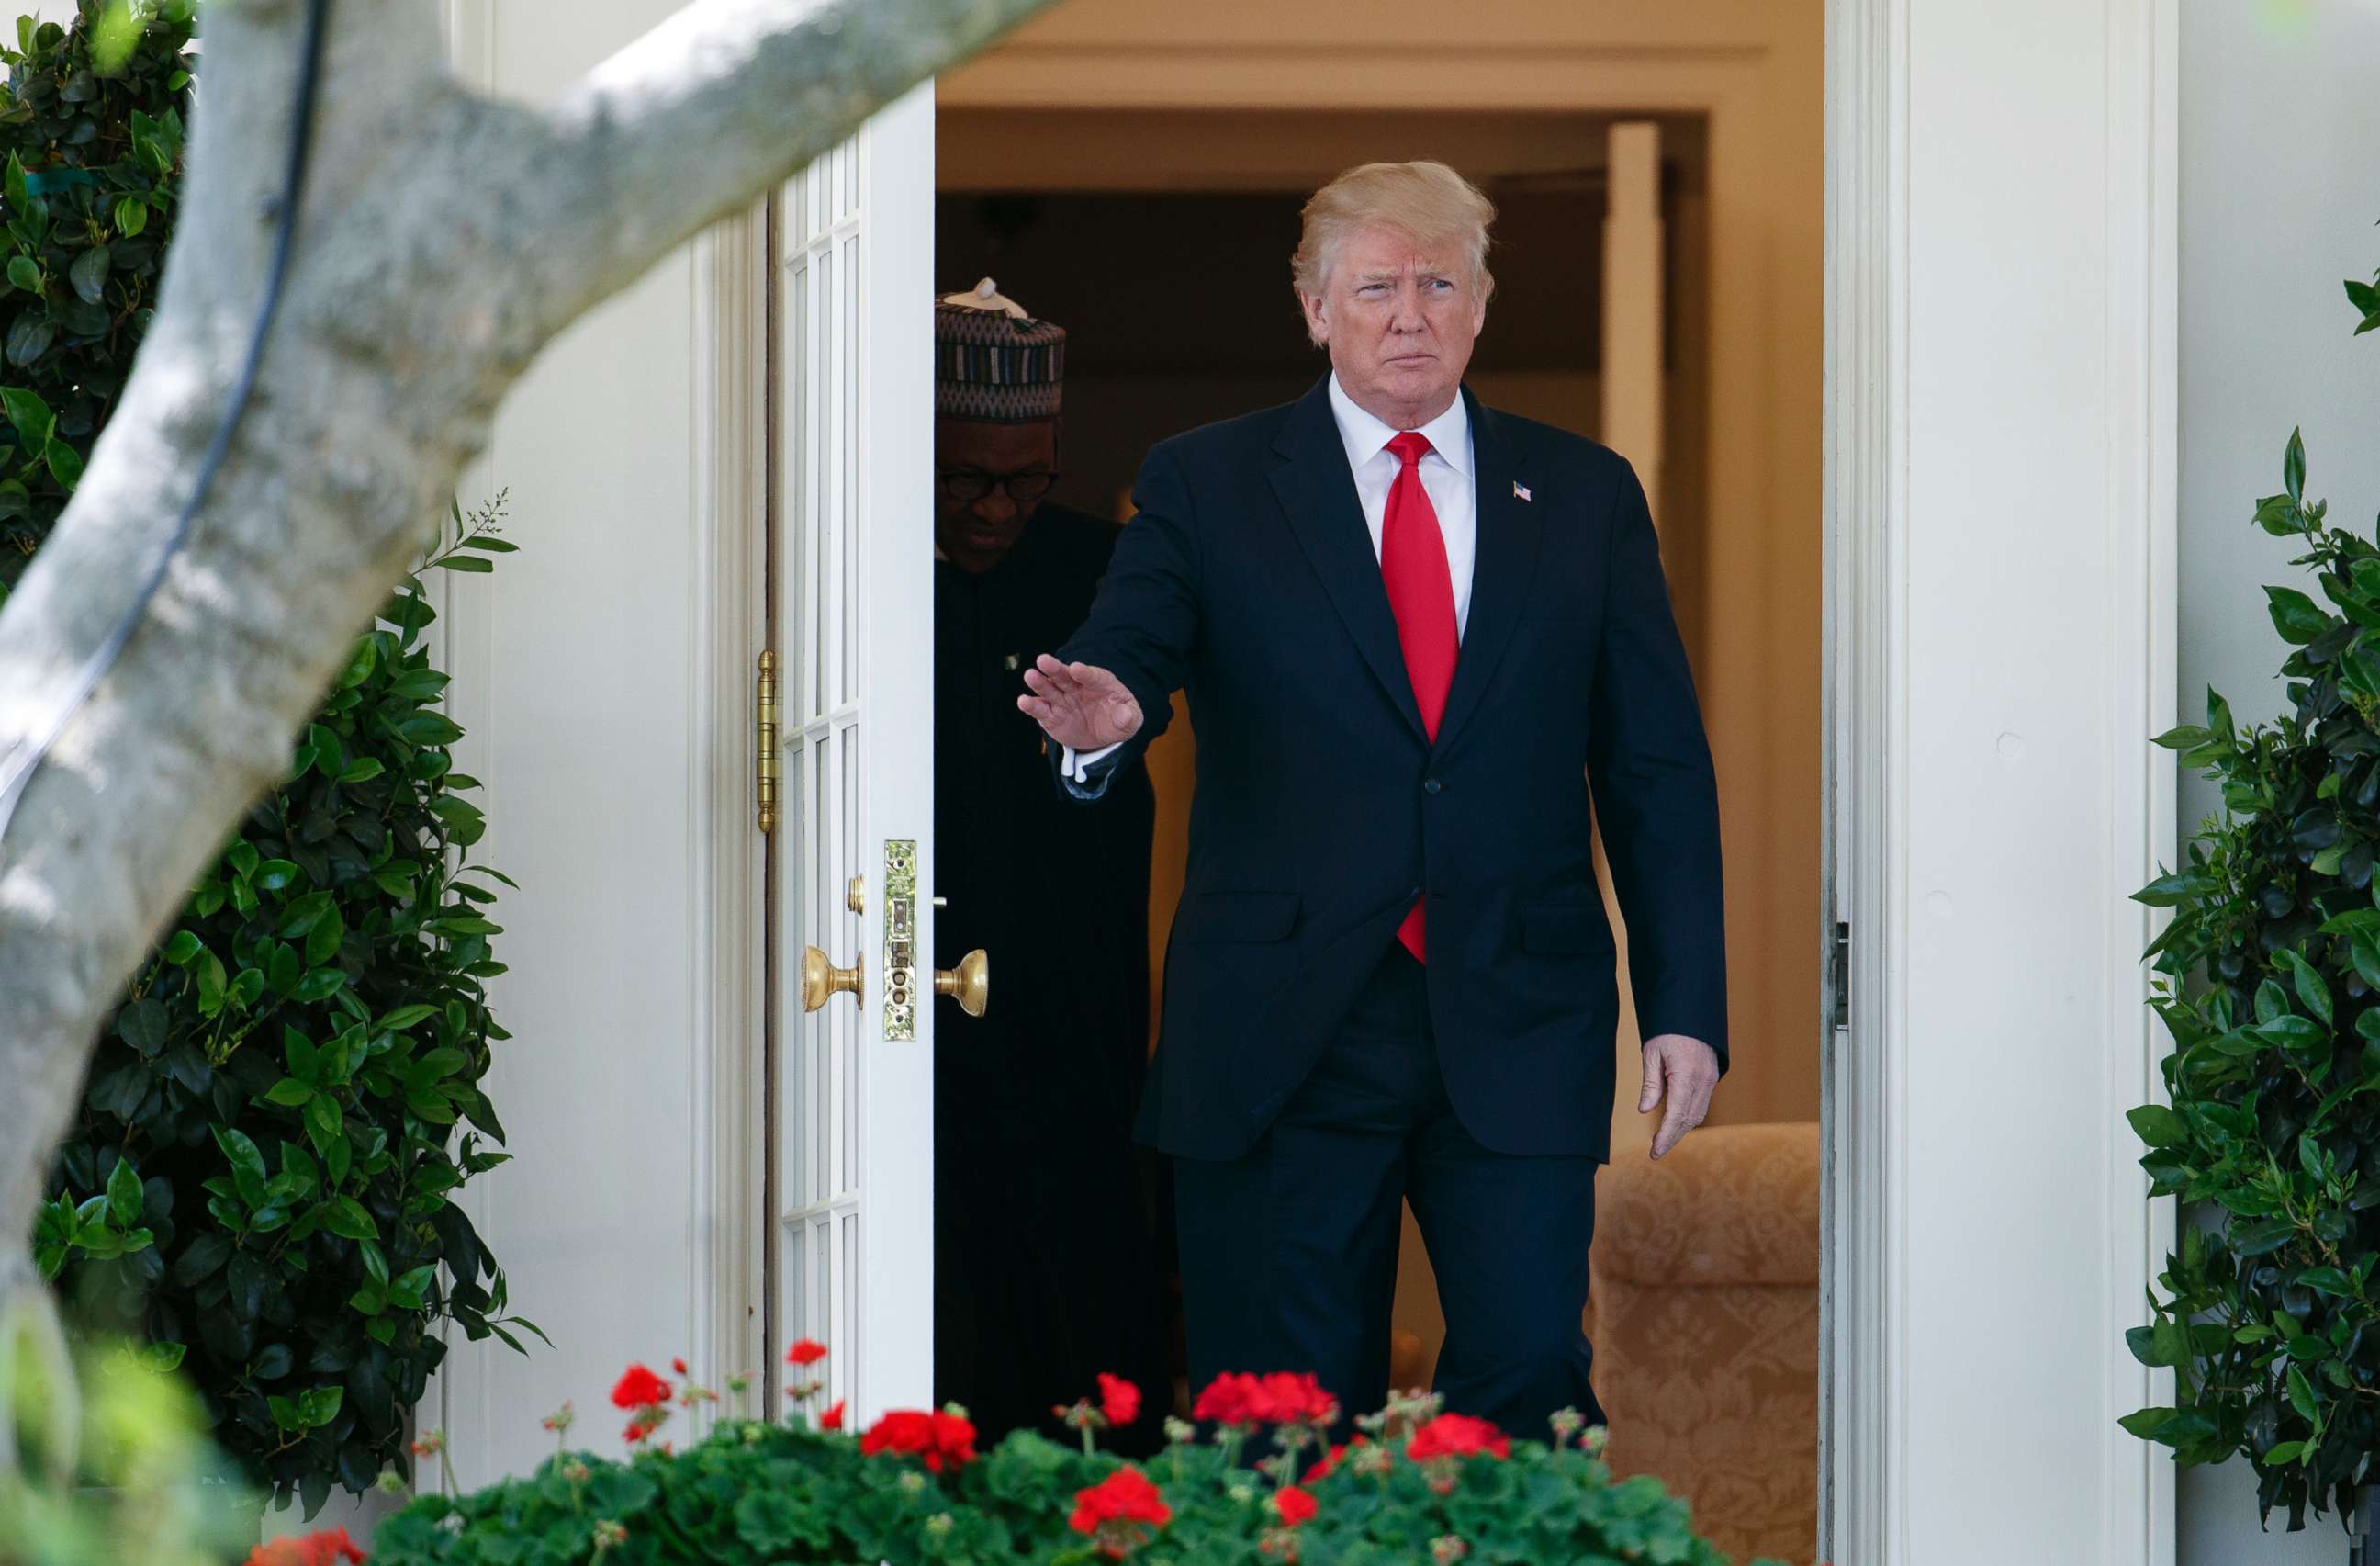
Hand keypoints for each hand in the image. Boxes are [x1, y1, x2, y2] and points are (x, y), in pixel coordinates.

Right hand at [1017, 655, 1143, 750]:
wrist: (1102, 733)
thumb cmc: (1118, 719)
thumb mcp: (1129, 720)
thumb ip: (1128, 717)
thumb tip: (1126, 715)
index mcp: (1099, 682)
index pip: (1091, 676)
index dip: (1084, 672)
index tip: (1076, 669)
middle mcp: (1076, 687)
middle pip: (1064, 676)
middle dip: (1054, 668)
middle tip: (1043, 660)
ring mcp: (1062, 700)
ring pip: (1048, 689)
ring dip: (1039, 682)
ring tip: (1030, 675)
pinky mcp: (1051, 715)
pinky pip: (1041, 710)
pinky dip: (1031, 706)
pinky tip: (1023, 701)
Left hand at [1637, 1034, 1719, 1159]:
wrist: (1691, 1013)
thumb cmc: (1667, 1031)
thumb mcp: (1652, 1054)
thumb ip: (1650, 1084)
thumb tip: (1645, 1111)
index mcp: (1686, 1074)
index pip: (1676, 1114)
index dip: (1666, 1136)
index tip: (1655, 1152)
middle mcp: (1703, 1081)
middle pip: (1688, 1119)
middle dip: (1672, 1138)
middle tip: (1655, 1151)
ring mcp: (1711, 1081)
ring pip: (1697, 1115)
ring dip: (1681, 1130)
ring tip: (1662, 1140)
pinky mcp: (1712, 1079)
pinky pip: (1701, 1105)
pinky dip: (1688, 1118)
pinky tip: (1675, 1123)